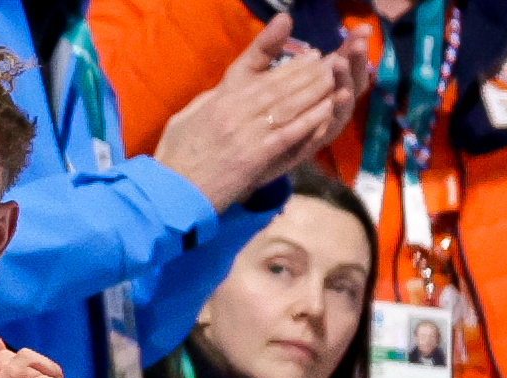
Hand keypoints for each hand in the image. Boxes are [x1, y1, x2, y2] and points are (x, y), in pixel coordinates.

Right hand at [154, 13, 345, 209]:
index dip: (287, 62)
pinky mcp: (254, 157)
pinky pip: (288, 134)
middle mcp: (234, 111)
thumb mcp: (185, 118)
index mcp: (218, 99)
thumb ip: (210, 102)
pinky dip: (309, 121)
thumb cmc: (174, 159)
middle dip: (307, 73)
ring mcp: (245, 134)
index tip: (308, 54)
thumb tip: (226, 90)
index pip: (258, 73)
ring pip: (288, 106)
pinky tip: (326, 110)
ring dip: (315, 92)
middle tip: (329, 64)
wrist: (172, 194)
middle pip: (278, 86)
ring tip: (334, 81)